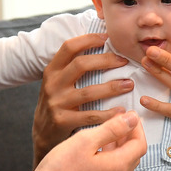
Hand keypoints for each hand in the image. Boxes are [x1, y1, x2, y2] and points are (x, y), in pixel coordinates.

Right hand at [24, 111, 146, 170]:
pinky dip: (111, 155)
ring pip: (123, 162)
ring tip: (109, 131)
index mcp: (117, 166)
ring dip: (120, 145)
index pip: (140, 144)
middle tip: (121, 120)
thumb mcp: (86, 140)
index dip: (137, 127)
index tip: (129, 115)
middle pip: (134, 154)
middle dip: (130, 135)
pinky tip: (97, 148)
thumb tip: (131, 119)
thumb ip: (112, 129)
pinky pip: (112, 170)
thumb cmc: (60, 170)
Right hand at [32, 33, 133, 164]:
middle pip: (81, 65)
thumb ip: (72, 66)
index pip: (69, 47)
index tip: (107, 38)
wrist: (42, 133)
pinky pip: (90, 116)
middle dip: (106, 60)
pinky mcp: (63, 121)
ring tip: (129, 84)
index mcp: (52, 70)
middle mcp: (53, 84)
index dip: (88, 39)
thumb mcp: (58, 81)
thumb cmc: (58, 101)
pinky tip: (121, 111)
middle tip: (124, 61)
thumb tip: (100, 43)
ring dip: (112, 87)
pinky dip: (108, 114)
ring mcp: (57, 103)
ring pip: (88, 92)